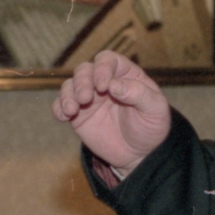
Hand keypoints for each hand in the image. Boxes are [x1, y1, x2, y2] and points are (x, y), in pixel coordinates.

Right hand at [51, 50, 171, 173]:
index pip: (108, 60)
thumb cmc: (150, 128)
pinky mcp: (78, 115)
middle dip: (82, 82)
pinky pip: (61, 106)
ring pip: (70, 85)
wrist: (139, 155)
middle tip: (86, 99)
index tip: (103, 86)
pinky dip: (59, 108)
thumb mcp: (155, 110)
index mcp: (125, 75)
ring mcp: (89, 98)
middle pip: (85, 70)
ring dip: (68, 94)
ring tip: (72, 110)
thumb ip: (139, 94)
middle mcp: (104, 82)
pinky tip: (63, 116)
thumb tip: (114, 85)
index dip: (103, 68)